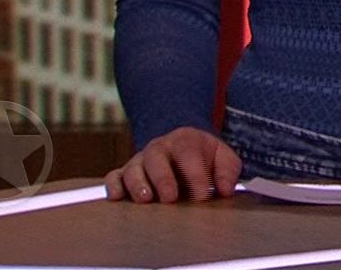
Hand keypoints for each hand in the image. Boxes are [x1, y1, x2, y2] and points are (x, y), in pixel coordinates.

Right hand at [104, 126, 241, 203]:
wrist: (180, 144)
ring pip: (133, 169)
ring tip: (145, 199)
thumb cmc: (202, 157)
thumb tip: (226, 190)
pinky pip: (114, 177)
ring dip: (137, 184)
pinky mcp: (125, 174)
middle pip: (156, 158)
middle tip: (170, 198)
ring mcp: (140, 161)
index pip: (188, 154)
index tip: (202, 197)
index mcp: (184, 141)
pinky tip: (116, 198)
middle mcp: (159, 148)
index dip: (195, 176)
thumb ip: (227, 171)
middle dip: (163, 179)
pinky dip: (113, 186)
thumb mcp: (222, 157)